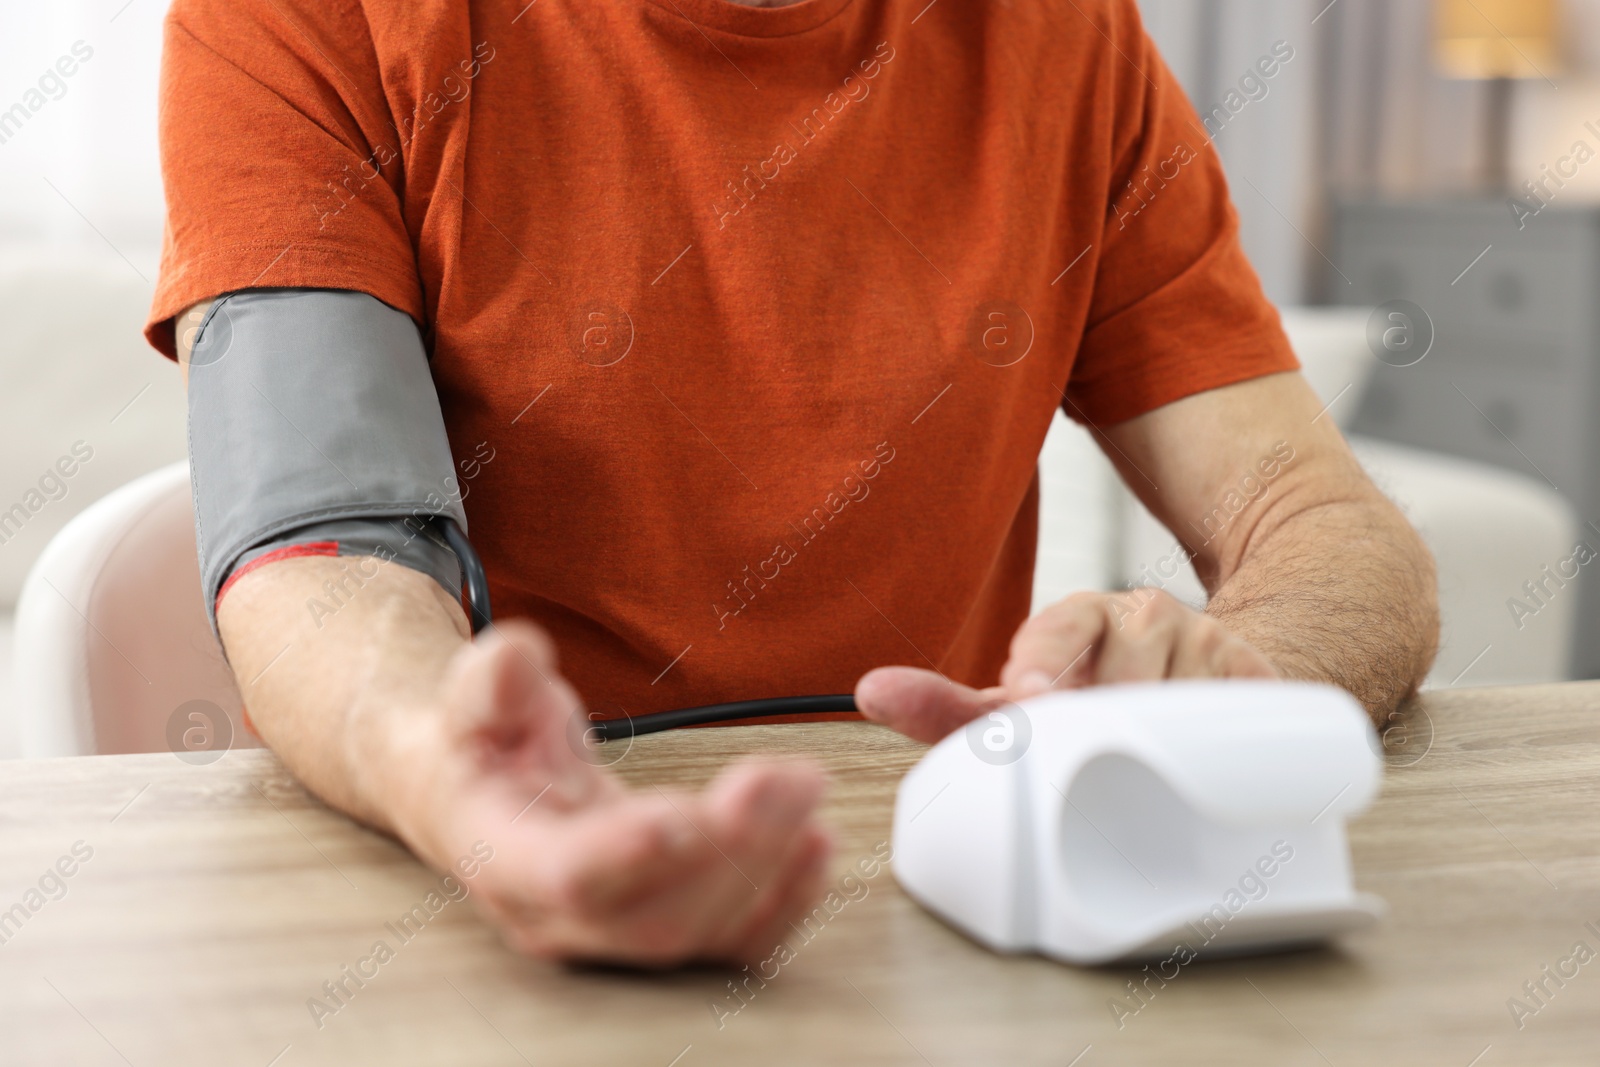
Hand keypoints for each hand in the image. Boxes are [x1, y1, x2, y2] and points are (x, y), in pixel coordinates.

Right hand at [391, 621, 832, 965]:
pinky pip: (731, 943)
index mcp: (503, 858)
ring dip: (770, 865)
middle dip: (733, 850)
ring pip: (701, 933)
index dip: (630, 852)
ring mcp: (612, 938)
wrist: (482, 794)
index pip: (569, 877)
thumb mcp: (476, 695)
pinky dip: (786, 902)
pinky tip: (819, 844)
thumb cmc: (485, 743)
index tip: (690, 814)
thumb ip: (496, 678)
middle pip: (654, 916)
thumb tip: (518, 655)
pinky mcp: (661, 933)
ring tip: (809, 789)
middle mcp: (556, 919)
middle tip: (790, 779)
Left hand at [854, 589, 1276, 743]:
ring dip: (1158, 734)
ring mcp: (1205, 642)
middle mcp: (1145, 617)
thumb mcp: (1027, 704)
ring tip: (1145, 757)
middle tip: (1092, 744)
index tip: (1027, 691)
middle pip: (1123, 664)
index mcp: (1082, 617)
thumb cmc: (1103, 697)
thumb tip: (868, 694)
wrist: (1205, 682)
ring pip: (1179, 694)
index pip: (1060, 624)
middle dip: (1103, 711)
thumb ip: (951, 708)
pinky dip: (1218, 742)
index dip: (1042, 657)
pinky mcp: (1259, 677)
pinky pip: (1239, 713)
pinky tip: (1202, 754)